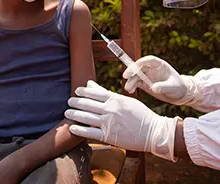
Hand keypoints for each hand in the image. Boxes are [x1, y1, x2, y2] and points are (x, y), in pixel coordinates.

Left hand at [65, 80, 179, 161]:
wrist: (153, 132)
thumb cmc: (140, 114)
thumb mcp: (125, 100)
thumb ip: (107, 93)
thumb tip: (92, 84)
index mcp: (115, 99)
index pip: (94, 93)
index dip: (83, 92)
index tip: (76, 91)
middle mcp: (110, 109)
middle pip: (87, 104)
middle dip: (75, 102)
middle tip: (68, 102)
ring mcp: (109, 123)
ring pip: (86, 117)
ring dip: (74, 115)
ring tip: (66, 113)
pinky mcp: (109, 136)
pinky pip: (90, 133)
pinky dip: (79, 130)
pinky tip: (72, 128)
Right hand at [123, 56, 199, 105]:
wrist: (179, 94)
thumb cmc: (179, 87)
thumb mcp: (173, 87)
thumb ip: (164, 86)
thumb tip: (153, 87)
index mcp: (160, 65)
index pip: (149, 60)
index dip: (141, 62)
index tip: (134, 66)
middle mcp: (152, 69)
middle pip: (139, 67)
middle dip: (132, 71)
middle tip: (125, 76)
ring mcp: (148, 76)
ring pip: (136, 76)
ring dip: (131, 81)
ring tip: (128, 88)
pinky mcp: (145, 83)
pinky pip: (136, 83)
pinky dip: (132, 86)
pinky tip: (130, 91)